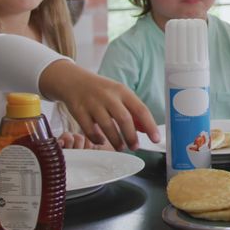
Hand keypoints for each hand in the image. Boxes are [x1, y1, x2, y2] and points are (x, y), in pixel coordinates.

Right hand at [39, 60, 160, 150]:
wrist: (74, 81)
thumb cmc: (102, 91)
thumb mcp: (120, 95)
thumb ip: (133, 111)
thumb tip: (145, 129)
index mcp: (122, 91)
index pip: (141, 109)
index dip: (150, 125)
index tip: (155, 138)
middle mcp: (108, 96)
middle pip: (124, 119)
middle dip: (131, 136)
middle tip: (135, 147)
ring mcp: (92, 103)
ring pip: (107, 126)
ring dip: (116, 140)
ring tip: (121, 147)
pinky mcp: (79, 111)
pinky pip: (89, 129)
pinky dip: (97, 138)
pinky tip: (102, 141)